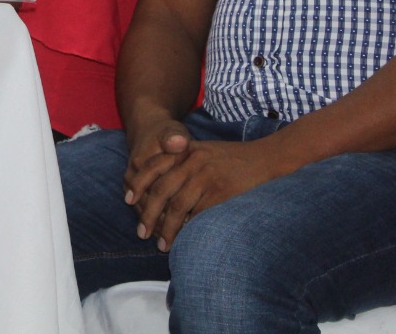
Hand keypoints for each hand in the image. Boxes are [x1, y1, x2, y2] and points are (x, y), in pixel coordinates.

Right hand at [122, 118, 192, 237]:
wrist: (149, 131)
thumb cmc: (167, 135)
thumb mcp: (172, 132)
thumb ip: (173, 137)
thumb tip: (178, 143)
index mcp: (142, 162)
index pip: (154, 190)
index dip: (170, 207)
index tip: (188, 221)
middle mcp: (133, 175)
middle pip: (147, 205)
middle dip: (162, 224)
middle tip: (179, 241)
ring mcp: (132, 184)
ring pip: (143, 211)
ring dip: (156, 227)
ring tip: (173, 243)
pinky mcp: (135, 191)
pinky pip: (143, 210)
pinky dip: (155, 221)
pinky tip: (167, 234)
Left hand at [129, 138, 288, 251]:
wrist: (267, 157)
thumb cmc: (234, 158)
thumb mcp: (204, 151)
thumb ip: (184, 163)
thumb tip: (160, 187)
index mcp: (185, 150)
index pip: (153, 166)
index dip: (138, 184)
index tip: (128, 200)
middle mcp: (192, 161)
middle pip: (161, 190)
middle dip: (148, 214)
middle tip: (142, 233)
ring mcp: (206, 176)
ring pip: (177, 207)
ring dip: (167, 229)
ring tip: (162, 244)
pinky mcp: (221, 192)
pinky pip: (198, 215)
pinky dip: (188, 230)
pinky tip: (184, 241)